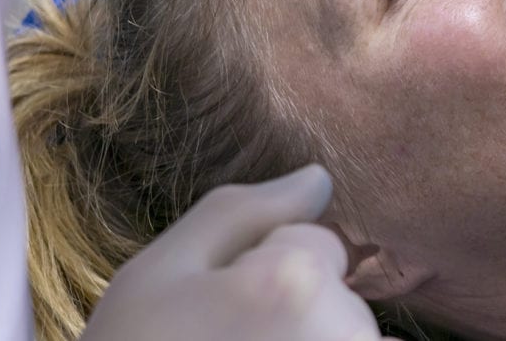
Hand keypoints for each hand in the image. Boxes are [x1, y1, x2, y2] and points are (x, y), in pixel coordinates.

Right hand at [81, 164, 388, 340]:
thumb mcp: (156, 276)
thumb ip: (241, 213)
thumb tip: (319, 179)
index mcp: (289, 285)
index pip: (320, 244)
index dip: (264, 270)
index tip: (218, 313)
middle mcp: (340, 334)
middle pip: (340, 294)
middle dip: (292, 311)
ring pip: (349, 336)